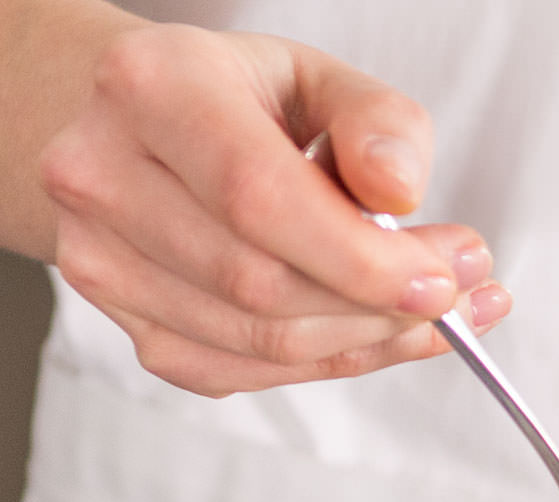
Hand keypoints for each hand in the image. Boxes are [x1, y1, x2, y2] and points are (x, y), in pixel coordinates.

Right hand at [38, 25, 509, 397]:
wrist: (125, 124)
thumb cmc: (226, 97)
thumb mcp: (310, 73)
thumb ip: (376, 120)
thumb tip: (400, 192)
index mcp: (151, 89)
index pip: (259, 199)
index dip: (361, 257)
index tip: (445, 276)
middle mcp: (103, 175)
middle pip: (261, 284)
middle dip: (380, 305)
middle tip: (460, 292)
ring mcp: (99, 259)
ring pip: (256, 342)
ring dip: (363, 340)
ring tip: (432, 312)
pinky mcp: (123, 322)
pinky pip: (239, 371)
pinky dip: (321, 362)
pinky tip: (371, 334)